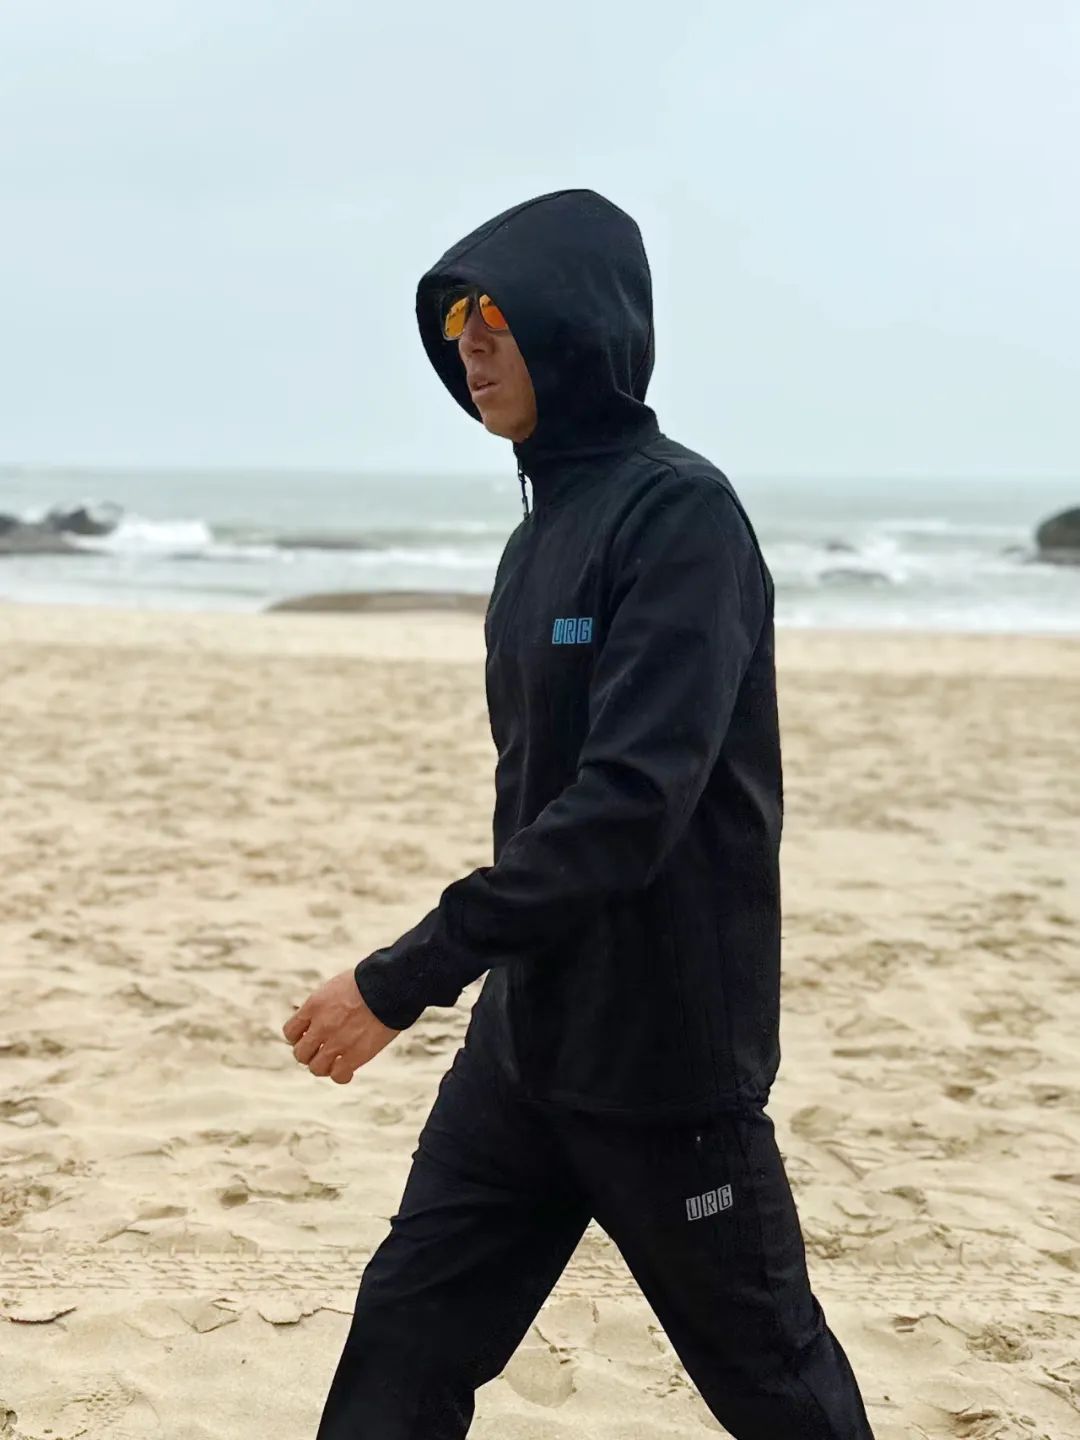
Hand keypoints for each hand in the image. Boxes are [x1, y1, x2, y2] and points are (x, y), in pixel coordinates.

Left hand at [282, 967, 399, 1084]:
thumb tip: (324, 1015)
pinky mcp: (354, 1055)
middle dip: (310, 1054)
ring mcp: (336, 1042)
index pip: (290, 1031)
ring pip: (316, 1068)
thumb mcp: (339, 986)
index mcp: (314, 1005)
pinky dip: (341, 1075)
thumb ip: (326, 1004)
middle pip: (300, 1053)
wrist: (391, 985)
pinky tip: (349, 1069)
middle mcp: (321, 1026)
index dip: (298, 1038)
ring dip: (324, 1067)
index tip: (309, 1037)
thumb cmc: (370, 981)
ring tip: (336, 1062)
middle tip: (323, 1051)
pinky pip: (338, 1075)